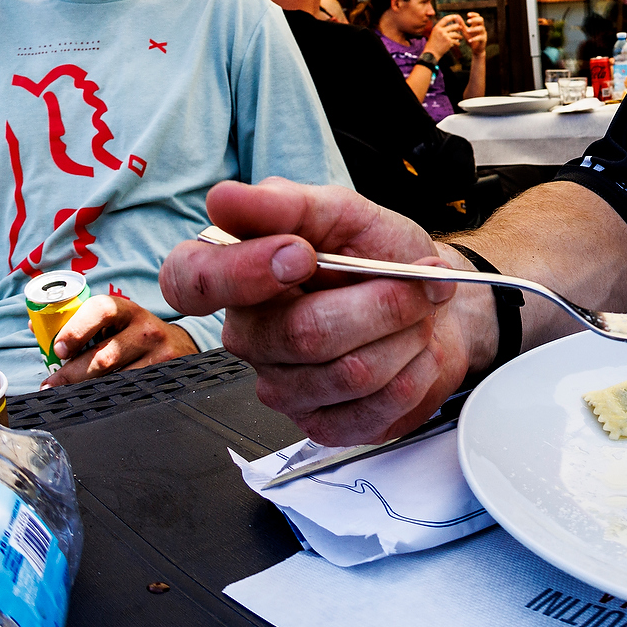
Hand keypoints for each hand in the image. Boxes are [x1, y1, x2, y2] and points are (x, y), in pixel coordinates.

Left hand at [39, 293, 199, 387]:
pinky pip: (130, 392)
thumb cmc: (130, 333)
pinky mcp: (166, 374)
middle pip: (105, 355)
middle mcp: (145, 329)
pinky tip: (95, 402)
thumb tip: (34, 327)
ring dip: (87, 390)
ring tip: (66, 397)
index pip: (102, 310)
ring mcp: (159, 353)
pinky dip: (109, 398)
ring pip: (116, 379)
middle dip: (73, 373)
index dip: (77, 329)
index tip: (58, 349)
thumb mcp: (112, 320)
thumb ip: (78, 323)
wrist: (178, 344)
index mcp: (126, 310)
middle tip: (51, 386)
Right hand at [159, 178, 472, 445]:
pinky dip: (414, 372)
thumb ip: (285, 204)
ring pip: (347, 372)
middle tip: (414, 281)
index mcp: (237, 274)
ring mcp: (281, 386)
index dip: (241, 273)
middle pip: (301, 333)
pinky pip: (371, 408)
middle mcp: (250, 335)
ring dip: (404, 335)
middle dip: (380, 302)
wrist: (436, 300)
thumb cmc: (379, 255)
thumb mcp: (342, 211)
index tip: (301, 254)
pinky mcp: (320, 425)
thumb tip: (225, 200)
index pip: (190, 283)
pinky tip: (412, 351)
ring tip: (415, 313)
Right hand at [423, 17, 460, 58]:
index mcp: (437, 27)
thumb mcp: (434, 33)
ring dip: (459, 36)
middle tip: (460, 28)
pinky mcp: (448, 42)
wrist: (431, 53)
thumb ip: (440, 29)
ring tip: (460, 37)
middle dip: (458, 27)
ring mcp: (445, 36)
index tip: (456, 16)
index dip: (452, 17)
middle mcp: (441, 30)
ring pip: (456, 34)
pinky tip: (457, 43)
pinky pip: (456, 41)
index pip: (445, 19)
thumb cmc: (433, 43)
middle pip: (454, 26)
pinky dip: (457, 43)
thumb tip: (448, 25)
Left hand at [462, 12, 486, 55]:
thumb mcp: (465, 30)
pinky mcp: (484, 40)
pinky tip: (469, 40)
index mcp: (477, 24)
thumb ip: (461, 24)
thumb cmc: (470, 38)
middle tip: (467, 21)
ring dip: (474, 29)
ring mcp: (483, 33)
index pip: (478, 16)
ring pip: (481, 28)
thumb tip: (456, 15)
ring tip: (467, 31)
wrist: (476, 49)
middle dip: (475, 19)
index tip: (468, 15)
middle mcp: (481, 27)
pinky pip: (480, 38)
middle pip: (481, 20)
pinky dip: (475, 39)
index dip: (474, 14)